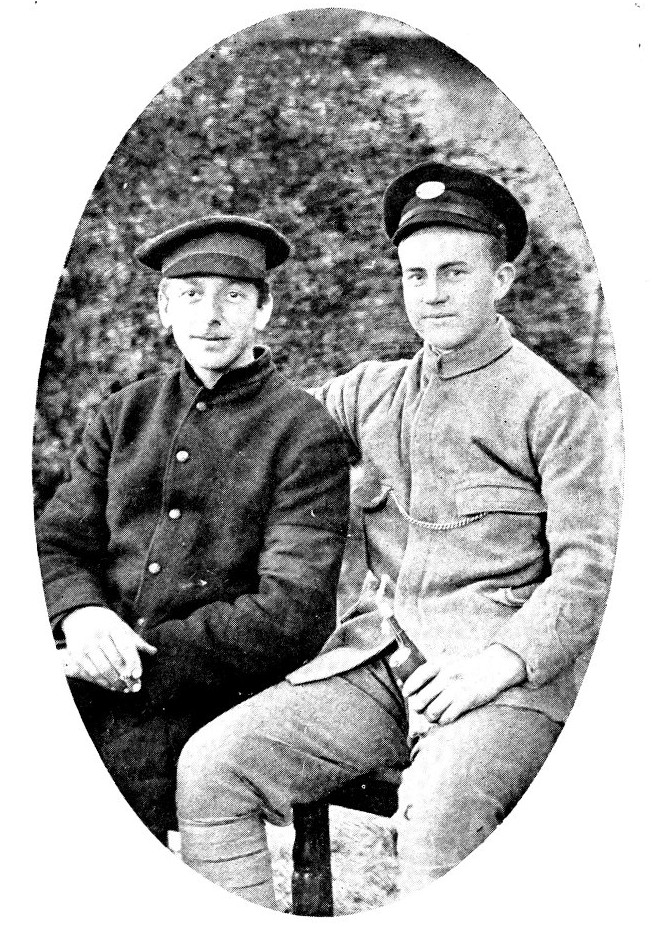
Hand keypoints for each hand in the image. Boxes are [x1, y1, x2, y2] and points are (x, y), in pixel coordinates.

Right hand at [61, 606, 156, 692]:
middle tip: (135, 687)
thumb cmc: (106, 623)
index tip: (138, 675)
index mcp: (112, 626)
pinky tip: (111, 686)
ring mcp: (85, 646)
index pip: (125, 647)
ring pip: (102, 670)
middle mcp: (97, 635)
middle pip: (114, 661)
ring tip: (124, 689)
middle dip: (126, 677)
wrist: (79, 615)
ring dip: (115, 683)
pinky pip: (90, 673)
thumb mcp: (121, 626)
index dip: (132, 662)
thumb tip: (153, 651)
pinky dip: (102, 683)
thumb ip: (136, 641)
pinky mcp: (75, 656)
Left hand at [402, 644, 526, 725]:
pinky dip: (444, 720)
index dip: (410, 686)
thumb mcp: (450, 661)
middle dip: (419, 707)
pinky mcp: (467, 700)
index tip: (407, 693)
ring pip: (432, 712)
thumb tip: (410, 686)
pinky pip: (447, 717)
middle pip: (421, 699)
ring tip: (434, 715)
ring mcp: (457, 688)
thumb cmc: (468, 667)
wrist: (495, 667)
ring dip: (431, 717)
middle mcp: (447, 675)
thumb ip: (433, 671)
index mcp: (441, 663)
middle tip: (422, 709)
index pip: (419, 675)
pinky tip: (446, 717)